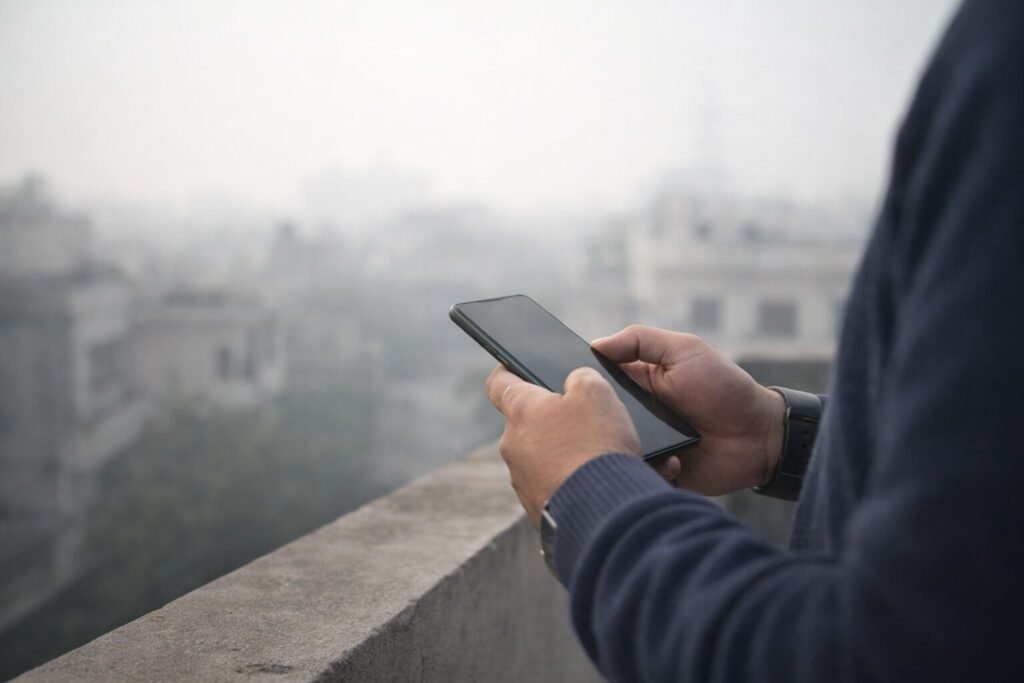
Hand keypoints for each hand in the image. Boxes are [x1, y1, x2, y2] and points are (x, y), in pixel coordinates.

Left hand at [485, 364, 640, 525]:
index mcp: (520, 411)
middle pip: (524, 423)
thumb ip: (581, 378)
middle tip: (580, 418)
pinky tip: (591, 482)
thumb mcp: (597, 393)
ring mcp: (522, 481)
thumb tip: (574, 384)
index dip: (506, 371)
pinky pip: (550, 485)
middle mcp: (512, 445)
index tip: (512, 366)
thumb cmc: (596, 445)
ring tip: (593, 455)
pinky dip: (566, 481)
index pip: (498, 383)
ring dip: (558, 453)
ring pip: (537, 457)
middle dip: (548, 418)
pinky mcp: (536, 508)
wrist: (603, 512)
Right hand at [592, 326, 784, 494]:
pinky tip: (669, 462)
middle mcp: (636, 416)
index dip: (582, 382)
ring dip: (620, 448)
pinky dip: (646, 471)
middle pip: (599, 419)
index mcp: (637, 384)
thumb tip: (596, 344)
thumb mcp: (685, 350)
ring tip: (638, 442)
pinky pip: (637, 476)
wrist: (760, 436)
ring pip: (614, 449)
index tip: (569, 382)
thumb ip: (640, 340)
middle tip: (599, 418)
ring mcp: (646, 446)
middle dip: (595, 419)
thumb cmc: (724, 388)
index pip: (597, 383)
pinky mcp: (657, 473)